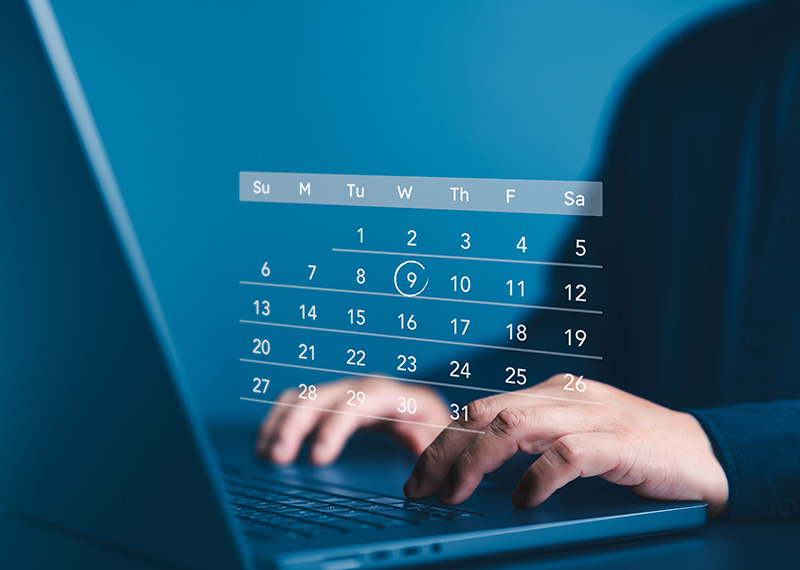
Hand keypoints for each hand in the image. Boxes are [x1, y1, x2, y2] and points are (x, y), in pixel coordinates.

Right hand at [256, 377, 449, 464]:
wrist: (440, 421)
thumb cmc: (442, 436)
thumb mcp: (444, 445)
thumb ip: (433, 458)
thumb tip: (421, 483)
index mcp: (400, 398)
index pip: (362, 400)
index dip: (335, 425)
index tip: (317, 458)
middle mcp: (369, 390)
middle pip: (326, 395)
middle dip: (298, 423)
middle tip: (278, 456)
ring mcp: (349, 394)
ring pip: (307, 396)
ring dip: (282, 421)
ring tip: (266, 453)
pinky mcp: (335, 405)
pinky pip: (301, 404)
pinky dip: (281, 421)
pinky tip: (267, 445)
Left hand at [403, 375, 728, 517]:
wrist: (707, 457)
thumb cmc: (636, 452)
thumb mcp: (576, 437)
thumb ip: (533, 442)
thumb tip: (475, 469)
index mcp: (552, 393)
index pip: (481, 407)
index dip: (444, 439)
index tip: (420, 473)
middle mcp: (566, 397)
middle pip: (486, 412)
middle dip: (446, 449)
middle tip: (422, 488)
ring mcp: (593, 417)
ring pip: (515, 425)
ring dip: (476, 461)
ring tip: (456, 494)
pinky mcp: (620, 443)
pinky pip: (566, 455)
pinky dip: (537, 478)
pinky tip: (522, 500)